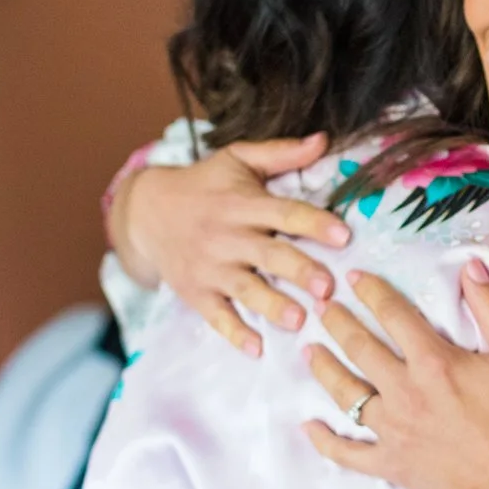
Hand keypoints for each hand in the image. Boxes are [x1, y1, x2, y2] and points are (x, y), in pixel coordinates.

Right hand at [111, 135, 350, 354]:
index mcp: (242, 203)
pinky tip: (256, 348)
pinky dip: (234, 333)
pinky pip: (216, 316)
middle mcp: (227, 236)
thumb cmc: (204, 185)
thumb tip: (324, 140)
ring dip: (271, 305)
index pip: (284, 212)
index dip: (313, 223)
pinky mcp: (195, 292)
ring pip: (244, 288)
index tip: (343, 236)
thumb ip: (281, 153)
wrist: (145, 211)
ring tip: (298, 320)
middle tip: (327, 287)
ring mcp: (210, 267)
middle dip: (298, 270)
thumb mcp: (237, 159)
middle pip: (268, 254)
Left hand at [308, 262, 488, 488]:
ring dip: (323, 369)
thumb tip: (470, 268)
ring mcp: (393, 432)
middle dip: (337, 323)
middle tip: (320, 307)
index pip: (392, 315)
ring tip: (309, 351)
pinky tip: (308, 426)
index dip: (370, 291)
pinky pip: (347, 453)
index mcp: (434, 362)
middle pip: (359, 349)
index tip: (353, 278)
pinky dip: (324, 440)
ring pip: (345, 394)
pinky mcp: (392, 465)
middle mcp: (405, 393)